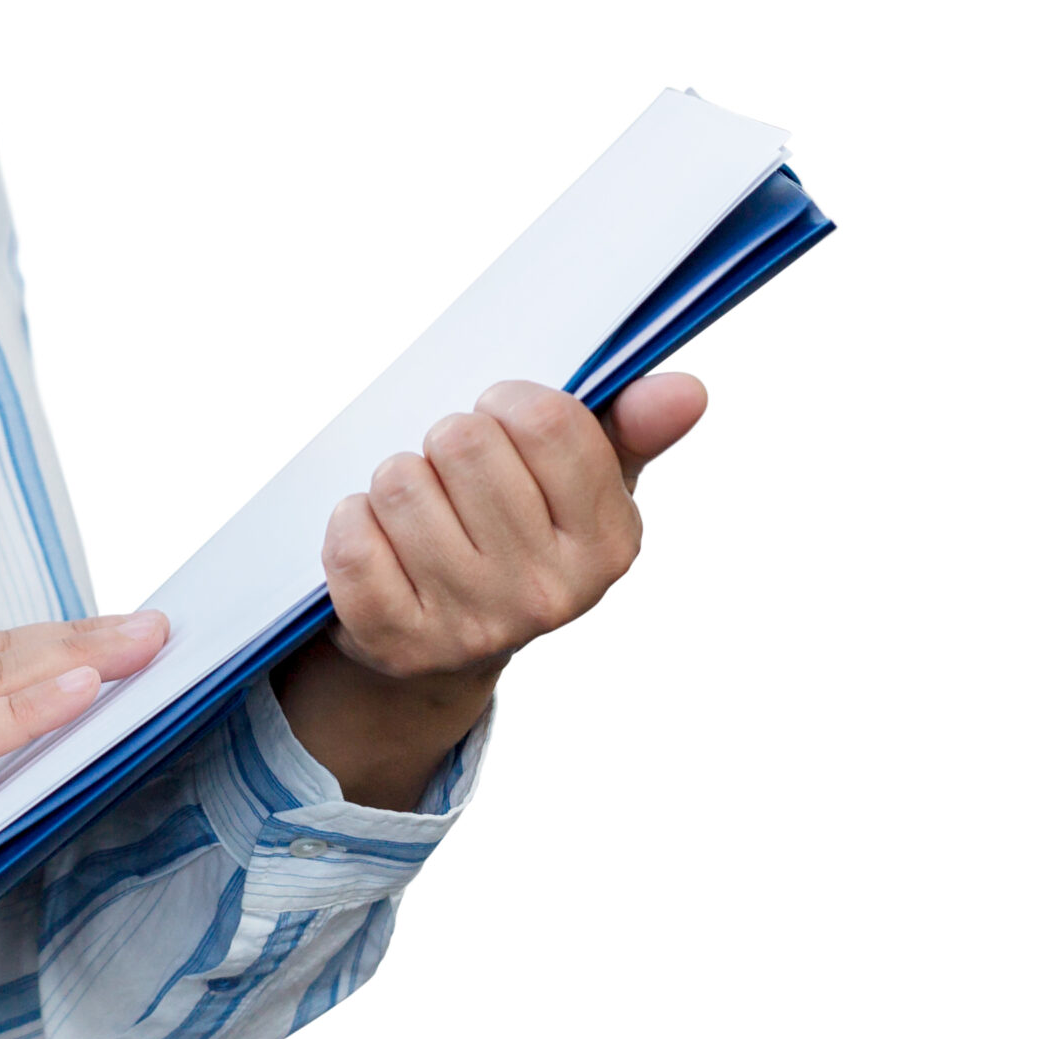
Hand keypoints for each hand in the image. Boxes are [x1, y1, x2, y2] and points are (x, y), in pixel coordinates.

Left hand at [274, 373, 705, 807]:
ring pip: (399, 481)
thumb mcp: (586, 484)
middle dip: (448, 441)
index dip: (508, 402)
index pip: (545, 420)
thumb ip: (633, 427)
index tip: (502, 421)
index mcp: (608, 544)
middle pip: (462, 441)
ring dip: (397, 482)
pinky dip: (353, 523)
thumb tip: (687, 390)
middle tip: (456, 477)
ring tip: (421, 513)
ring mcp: (472, 625)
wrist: (446, 648)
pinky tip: (382, 544)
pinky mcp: (396, 642)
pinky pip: (351, 536)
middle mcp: (548, 594)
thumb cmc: (520, 536)